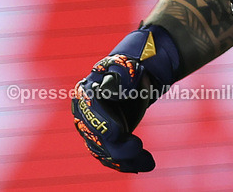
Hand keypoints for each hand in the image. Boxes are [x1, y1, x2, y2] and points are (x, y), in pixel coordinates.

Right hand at [71, 25, 179, 172]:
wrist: (136, 77)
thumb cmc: (131, 67)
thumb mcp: (128, 66)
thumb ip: (123, 76)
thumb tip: (114, 90)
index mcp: (86, 93)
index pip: (91, 114)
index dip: (103, 126)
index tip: (118, 134)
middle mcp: (84, 114)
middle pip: (96, 137)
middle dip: (117, 147)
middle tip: (139, 148)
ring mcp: (93, 129)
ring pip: (105, 151)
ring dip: (125, 159)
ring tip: (147, 162)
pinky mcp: (105, 139)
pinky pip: (111, 156)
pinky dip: (126, 164)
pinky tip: (142, 166)